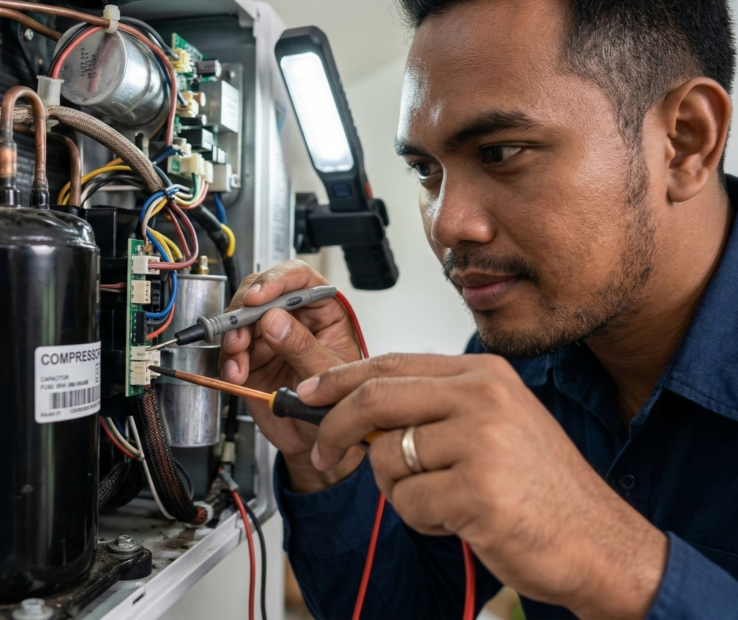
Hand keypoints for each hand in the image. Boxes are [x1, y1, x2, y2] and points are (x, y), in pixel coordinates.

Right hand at [219, 260, 363, 491]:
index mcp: (324, 312)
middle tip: (240, 331)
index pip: (301, 279)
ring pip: (240, 319)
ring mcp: (270, 336)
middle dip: (245, 310)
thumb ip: (303, 348)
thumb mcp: (329, 375)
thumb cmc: (338, 405)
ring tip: (238, 358)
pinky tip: (236, 373)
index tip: (259, 296)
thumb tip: (275, 320)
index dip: (278, 280)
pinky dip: (229, 359)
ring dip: (233, 337)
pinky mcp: (251, 357)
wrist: (320, 441)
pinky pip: (231, 349)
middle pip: (262, 293)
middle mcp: (294, 319)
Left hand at [306, 353, 667, 618]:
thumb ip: (431, 408)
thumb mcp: (492, 424)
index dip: (339, 379)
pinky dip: (422, 518)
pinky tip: (462, 520)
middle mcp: (482, 397)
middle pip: (374, 399)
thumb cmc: (540, 487)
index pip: (391, 364)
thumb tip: (354, 407)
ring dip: (400, 489)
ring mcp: (481, 442)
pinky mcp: (477, 490)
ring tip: (445, 499)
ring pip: (387, 457)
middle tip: (325, 451)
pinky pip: (408, 502)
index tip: (308, 393)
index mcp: (483, 375)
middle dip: (335, 427)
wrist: (599, 542)